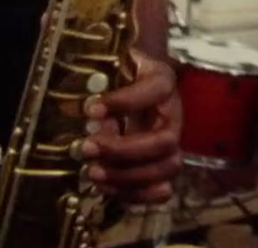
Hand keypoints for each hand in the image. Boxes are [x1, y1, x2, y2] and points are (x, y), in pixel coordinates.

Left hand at [82, 50, 181, 203]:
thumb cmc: (121, 69)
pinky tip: (106, 187)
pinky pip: (161, 188)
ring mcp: (171, 140)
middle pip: (165, 141)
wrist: (136, 78)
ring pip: (167, 167)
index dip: (125, 101)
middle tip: (88, 149)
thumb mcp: (111, 64)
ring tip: (93, 173)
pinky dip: (134, 194)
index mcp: (162, 81)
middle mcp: (172, 113)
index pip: (154, 89)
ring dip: (128, 177)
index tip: (91, 109)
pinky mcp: (162, 162)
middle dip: (124, 151)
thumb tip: (84, 100)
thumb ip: (99, 77)